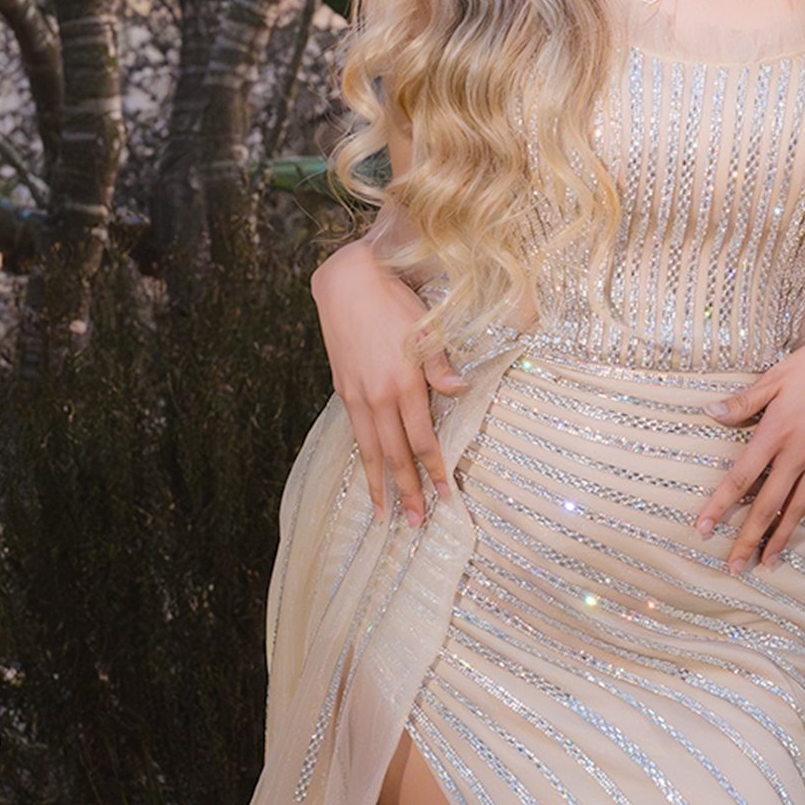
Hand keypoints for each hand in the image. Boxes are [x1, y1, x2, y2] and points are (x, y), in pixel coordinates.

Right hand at [310, 240, 466, 526]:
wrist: (348, 282)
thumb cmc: (393, 300)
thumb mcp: (425, 328)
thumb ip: (440, 365)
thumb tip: (460, 391)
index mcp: (404, 381)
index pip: (422, 438)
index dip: (434, 468)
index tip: (445, 496)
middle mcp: (379, 395)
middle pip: (395, 454)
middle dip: (407, 490)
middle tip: (416, 522)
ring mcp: (358, 394)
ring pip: (371, 450)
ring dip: (379, 484)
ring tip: (385, 514)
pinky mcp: (344, 388)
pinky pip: (356, 432)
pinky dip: (363, 458)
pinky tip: (368, 471)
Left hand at [695, 321, 804, 572]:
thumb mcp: (778, 375)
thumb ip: (745, 400)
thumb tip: (710, 413)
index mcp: (777, 432)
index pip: (741, 477)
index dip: (720, 505)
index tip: (703, 530)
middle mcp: (798, 453)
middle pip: (769, 505)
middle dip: (749, 539)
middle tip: (734, 568)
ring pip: (797, 506)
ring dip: (780, 536)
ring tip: (769, 561)